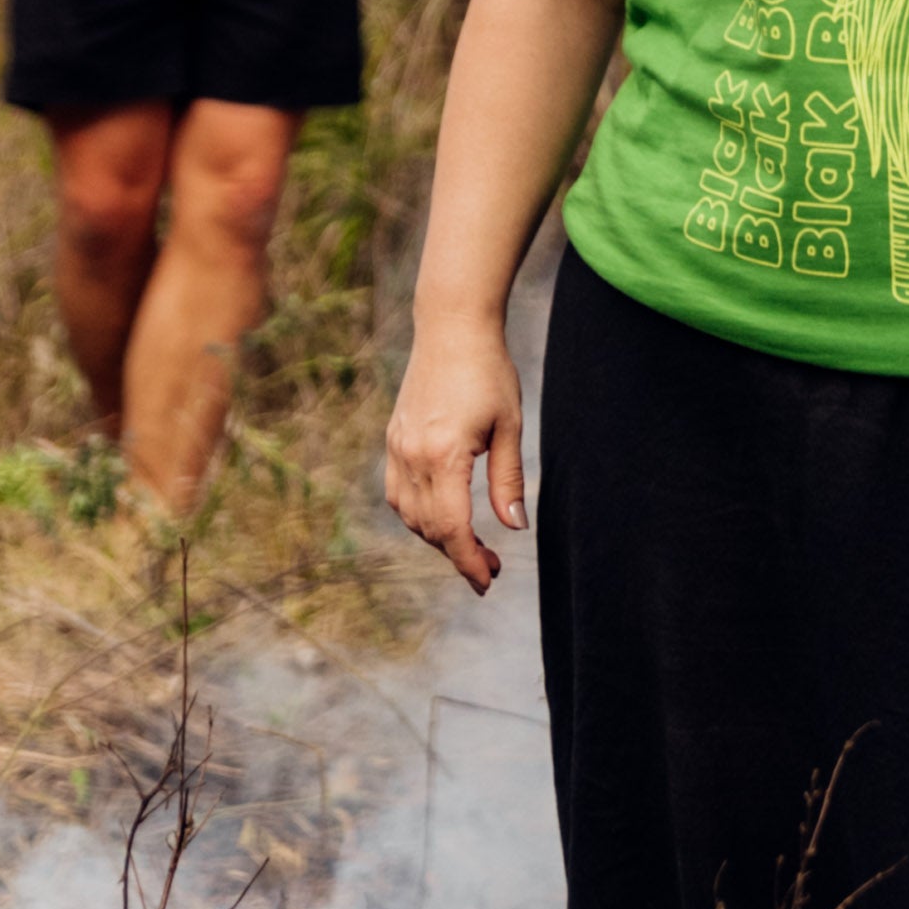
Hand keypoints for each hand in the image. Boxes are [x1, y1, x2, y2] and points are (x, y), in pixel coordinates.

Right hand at [384, 314, 521, 590]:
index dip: (468, 561)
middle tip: (490, 567)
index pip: (451, 528)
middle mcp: (412, 456)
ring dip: (437, 537)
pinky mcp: (394, 440)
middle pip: (429, 527)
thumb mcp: (510, 427)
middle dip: (458, 554)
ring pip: (409, 515)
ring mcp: (397, 448)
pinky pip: (399, 493)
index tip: (487, 580)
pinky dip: (418, 514)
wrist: (452, 328)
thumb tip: (514, 528)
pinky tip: (443, 515)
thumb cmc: (489, 372)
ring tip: (470, 544)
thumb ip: (508, 481)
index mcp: (443, 455)